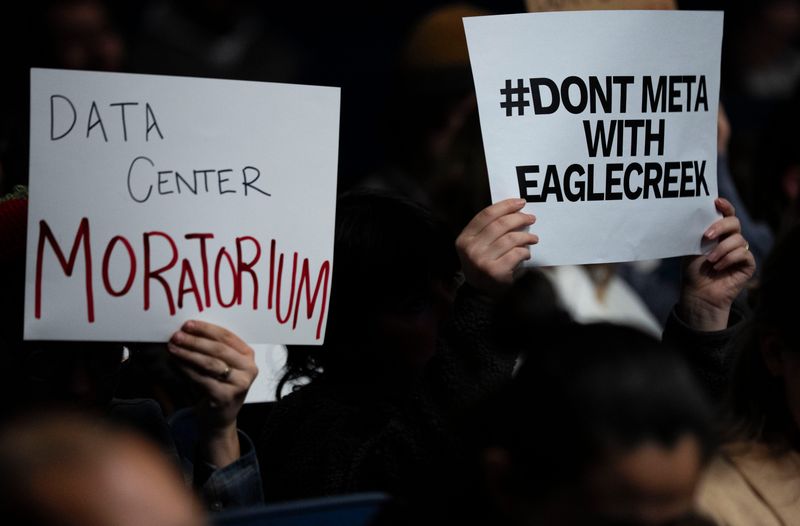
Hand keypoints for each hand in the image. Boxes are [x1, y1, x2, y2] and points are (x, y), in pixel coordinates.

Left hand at [168, 320, 257, 466]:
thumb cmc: (218, 386)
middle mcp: (249, 369)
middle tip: (177, 335)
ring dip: (188, 353)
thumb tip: (187, 331)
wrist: (220, 418)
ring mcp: (239, 384)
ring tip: (173, 347)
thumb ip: (210, 349)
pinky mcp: (225, 397)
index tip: (188, 324)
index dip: (206, 329)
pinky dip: (186, 369)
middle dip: (195, 340)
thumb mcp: (221, 365)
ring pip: (210, 363)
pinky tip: (175, 362)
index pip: (227, 337)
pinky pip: (202, 379)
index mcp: (249, 356)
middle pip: (219, 349)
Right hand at [456, 198, 538, 296]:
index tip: (520, 202)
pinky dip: (525, 251)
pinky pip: (516, 253)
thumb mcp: (477, 246)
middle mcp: (471, 249)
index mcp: (464, 239)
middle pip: (500, 224)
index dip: (505, 206)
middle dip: (519, 218)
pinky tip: (526, 253)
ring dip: (526, 236)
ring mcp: (482, 261)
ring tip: (532, 238)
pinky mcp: (495, 271)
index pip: (486, 215)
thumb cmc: (483, 265)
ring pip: (511, 238)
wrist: (480, 294)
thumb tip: (514, 211)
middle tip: (531, 218)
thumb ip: (488, 230)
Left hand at [679, 198, 755, 330]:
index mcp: (718, 232)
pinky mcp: (748, 264)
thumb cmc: (693, 270)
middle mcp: (731, 239)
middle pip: (734, 222)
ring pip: (738, 239)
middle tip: (707, 236)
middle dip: (721, 226)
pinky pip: (743, 254)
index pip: (726, 214)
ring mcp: (740, 251)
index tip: (716, 201)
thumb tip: (693, 215)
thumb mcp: (692, 248)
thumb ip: (697, 232)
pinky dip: (728, 259)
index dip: (724, 206)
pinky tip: (717, 267)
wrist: (698, 293)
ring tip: (709, 260)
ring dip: (721, 249)